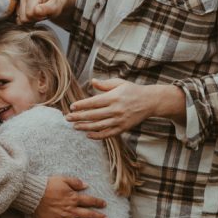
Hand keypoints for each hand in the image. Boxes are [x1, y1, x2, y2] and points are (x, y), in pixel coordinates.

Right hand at [17, 0, 73, 23]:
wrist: (53, 0)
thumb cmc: (54, 3)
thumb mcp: (54, 7)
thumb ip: (46, 8)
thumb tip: (35, 11)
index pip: (29, 14)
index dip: (38, 17)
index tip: (44, 14)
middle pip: (23, 18)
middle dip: (33, 19)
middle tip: (41, 15)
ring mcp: (19, 0)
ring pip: (20, 20)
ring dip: (30, 20)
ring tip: (37, 14)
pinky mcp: (17, 6)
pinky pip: (18, 20)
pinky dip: (26, 20)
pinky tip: (32, 15)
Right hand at [34, 175, 107, 217]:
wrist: (33, 195)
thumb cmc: (47, 185)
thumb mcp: (63, 179)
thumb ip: (75, 182)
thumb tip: (86, 185)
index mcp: (73, 198)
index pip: (89, 201)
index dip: (98, 202)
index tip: (104, 205)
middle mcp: (71, 209)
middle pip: (88, 214)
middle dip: (99, 217)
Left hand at [68, 78, 185, 136]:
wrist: (150, 102)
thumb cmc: (133, 90)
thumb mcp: (120, 83)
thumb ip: (105, 84)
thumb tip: (92, 82)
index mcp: (113, 97)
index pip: (93, 102)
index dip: (81, 105)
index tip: (71, 107)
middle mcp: (116, 109)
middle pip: (93, 115)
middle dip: (79, 117)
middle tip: (67, 118)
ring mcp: (119, 120)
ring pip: (99, 126)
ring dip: (85, 127)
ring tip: (75, 126)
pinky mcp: (123, 128)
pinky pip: (108, 134)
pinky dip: (97, 136)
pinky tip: (88, 134)